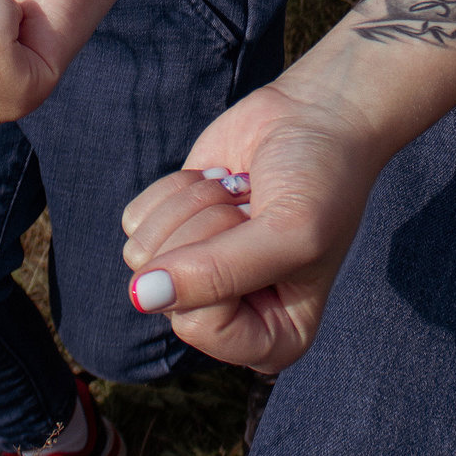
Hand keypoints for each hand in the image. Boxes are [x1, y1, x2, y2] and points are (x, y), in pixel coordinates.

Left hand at [117, 82, 391, 373]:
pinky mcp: (171, 229)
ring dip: (193, 206)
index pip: (201, 327)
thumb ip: (218, 273)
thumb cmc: (320, 181)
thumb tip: (141, 295)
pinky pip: (135, 221)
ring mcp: (194, 273)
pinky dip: (175, 188)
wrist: (315, 116)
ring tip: (240, 194)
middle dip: (206, 230)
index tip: (259, 233)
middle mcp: (227, 315)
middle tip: (253, 208)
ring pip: (143, 255)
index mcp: (271, 339)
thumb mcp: (288, 233)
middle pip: (164, 291)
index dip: (216, 271)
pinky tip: (219, 180)